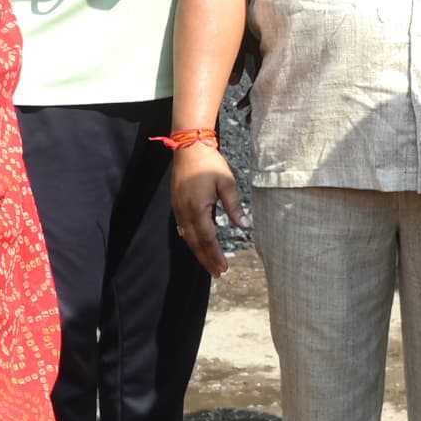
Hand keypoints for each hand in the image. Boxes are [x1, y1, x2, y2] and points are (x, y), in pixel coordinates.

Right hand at [170, 143, 244, 276]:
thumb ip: (234, 206)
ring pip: (188, 237)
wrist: (188, 147)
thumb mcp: (227, 183)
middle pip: (196, 243)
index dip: (215, 255)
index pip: (208, 239)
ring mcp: (178, 209)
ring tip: (210, 264)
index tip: (224, 268)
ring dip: (199, 252)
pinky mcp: (177, 205)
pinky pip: (184, 229)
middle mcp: (185, 213)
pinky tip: (199, 244)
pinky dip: (192, 240)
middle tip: (218, 273)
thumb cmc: (209, 163)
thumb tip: (244, 225)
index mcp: (197, 209)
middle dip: (207, 260)